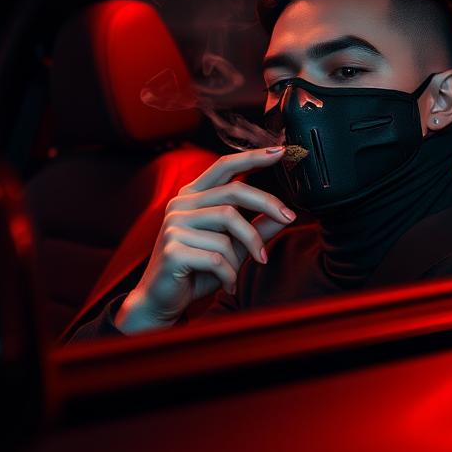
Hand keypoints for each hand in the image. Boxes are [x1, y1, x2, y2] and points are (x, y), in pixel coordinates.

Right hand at [116, 146, 294, 333]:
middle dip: (267, 204)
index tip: (279, 151)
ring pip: (229, 229)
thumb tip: (285, 216)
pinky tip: (227, 284)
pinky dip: (230, 274)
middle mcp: (181, 205)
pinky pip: (217, 257)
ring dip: (243, 254)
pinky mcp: (173, 249)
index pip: (224, 166)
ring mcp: (174, 225)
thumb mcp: (233, 247)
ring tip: (239, 272)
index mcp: (193, 196)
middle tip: (289, 219)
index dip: (252, 157)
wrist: (162, 300)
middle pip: (234, 192)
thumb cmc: (197, 270)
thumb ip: (256, 229)